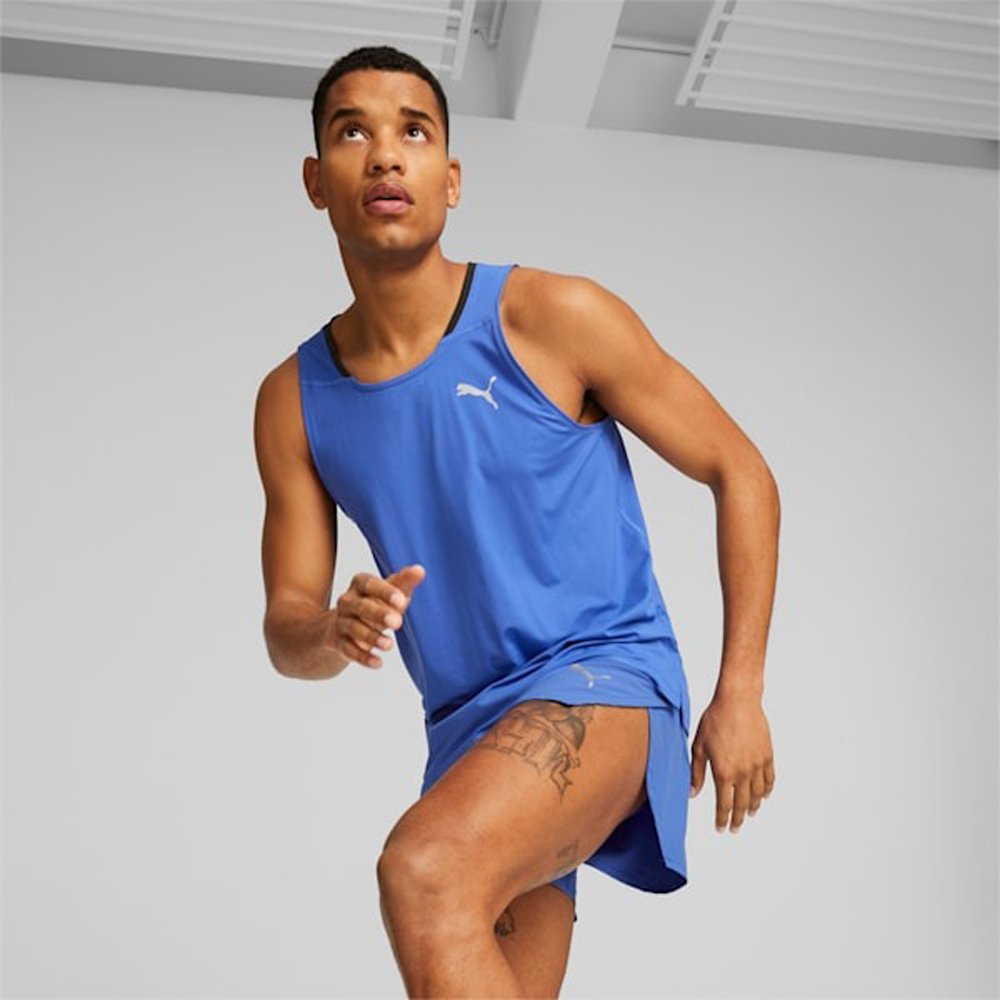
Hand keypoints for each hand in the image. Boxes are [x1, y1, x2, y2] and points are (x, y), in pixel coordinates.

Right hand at [329, 564, 425, 668]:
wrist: (343, 626)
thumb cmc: (375, 604)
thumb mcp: (389, 592)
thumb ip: (404, 582)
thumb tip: (420, 570)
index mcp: (360, 584)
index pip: (370, 584)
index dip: (385, 592)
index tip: (402, 601)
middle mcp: (347, 601)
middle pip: (361, 607)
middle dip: (378, 614)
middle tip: (397, 622)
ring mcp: (341, 622)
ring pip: (354, 629)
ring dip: (371, 637)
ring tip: (389, 644)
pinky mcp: (338, 642)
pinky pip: (349, 650)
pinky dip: (363, 658)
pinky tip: (378, 663)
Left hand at [688, 688, 774, 831]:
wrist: (737, 701)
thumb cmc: (715, 719)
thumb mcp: (699, 746)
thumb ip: (696, 772)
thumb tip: (692, 793)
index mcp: (724, 772)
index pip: (724, 805)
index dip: (722, 819)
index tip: (722, 828)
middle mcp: (743, 772)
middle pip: (742, 804)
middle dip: (737, 819)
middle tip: (735, 828)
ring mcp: (758, 765)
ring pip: (758, 794)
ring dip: (753, 806)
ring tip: (749, 813)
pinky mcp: (767, 755)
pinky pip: (769, 779)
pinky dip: (767, 790)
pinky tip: (764, 795)